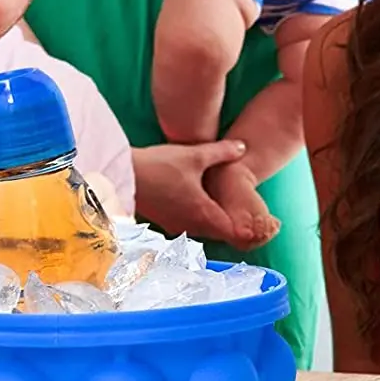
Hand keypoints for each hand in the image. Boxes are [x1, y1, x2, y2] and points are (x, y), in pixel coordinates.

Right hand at [131, 138, 249, 246]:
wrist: (122, 175)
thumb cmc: (158, 166)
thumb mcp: (194, 155)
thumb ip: (222, 152)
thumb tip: (242, 147)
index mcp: (203, 213)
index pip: (234, 233)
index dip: (248, 231)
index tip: (258, 224)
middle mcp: (191, 225)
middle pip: (220, 233)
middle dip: (234, 225)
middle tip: (246, 215)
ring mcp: (176, 225)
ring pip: (204, 230)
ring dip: (215, 221)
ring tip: (224, 207)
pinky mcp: (164, 221)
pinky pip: (189, 225)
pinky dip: (199, 218)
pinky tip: (197, 202)